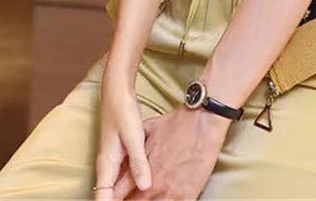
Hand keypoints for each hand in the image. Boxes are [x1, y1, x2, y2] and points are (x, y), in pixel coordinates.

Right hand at [94, 73, 152, 200]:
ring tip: (143, 198)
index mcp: (106, 165)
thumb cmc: (122, 111)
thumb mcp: (133, 137)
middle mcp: (107, 165)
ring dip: (126, 194)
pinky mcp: (120, 152)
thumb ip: (139, 162)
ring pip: (118, 185)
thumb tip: (144, 188)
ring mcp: (113, 159)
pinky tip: (144, 183)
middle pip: (110, 194)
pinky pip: (124, 173)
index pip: (103, 198)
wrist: (117, 91)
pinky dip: (131, 181)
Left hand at [112, 104, 231, 200]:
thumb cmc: (176, 123)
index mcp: (139, 169)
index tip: (114, 197)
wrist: (202, 122)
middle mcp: (152, 185)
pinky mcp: (186, 196)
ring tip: (151, 197)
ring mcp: (169, 193)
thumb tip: (124, 153)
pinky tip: (166, 199)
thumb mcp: (147, 129)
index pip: (116, 194)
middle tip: (132, 197)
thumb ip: (134, 147)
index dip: (113, 198)